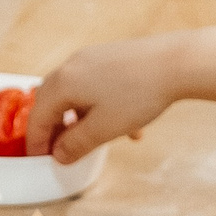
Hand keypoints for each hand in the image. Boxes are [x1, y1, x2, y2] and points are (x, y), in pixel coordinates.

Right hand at [24, 30, 209, 162]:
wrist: (178, 62)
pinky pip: (93, 84)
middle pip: (51, 101)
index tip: (40, 159)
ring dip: (78, 118)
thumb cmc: (139, 93)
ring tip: (93, 138)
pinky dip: (98, 106)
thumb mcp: (103, 129)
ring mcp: (91, 58)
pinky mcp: (110, 56)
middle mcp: (71, 66)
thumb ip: (76, 144)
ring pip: (75, 93)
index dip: (37, 141)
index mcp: (63, 84)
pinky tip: (122, 122)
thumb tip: (59, 155)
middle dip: (54, 128)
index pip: (37, 117)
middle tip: (61, 149)